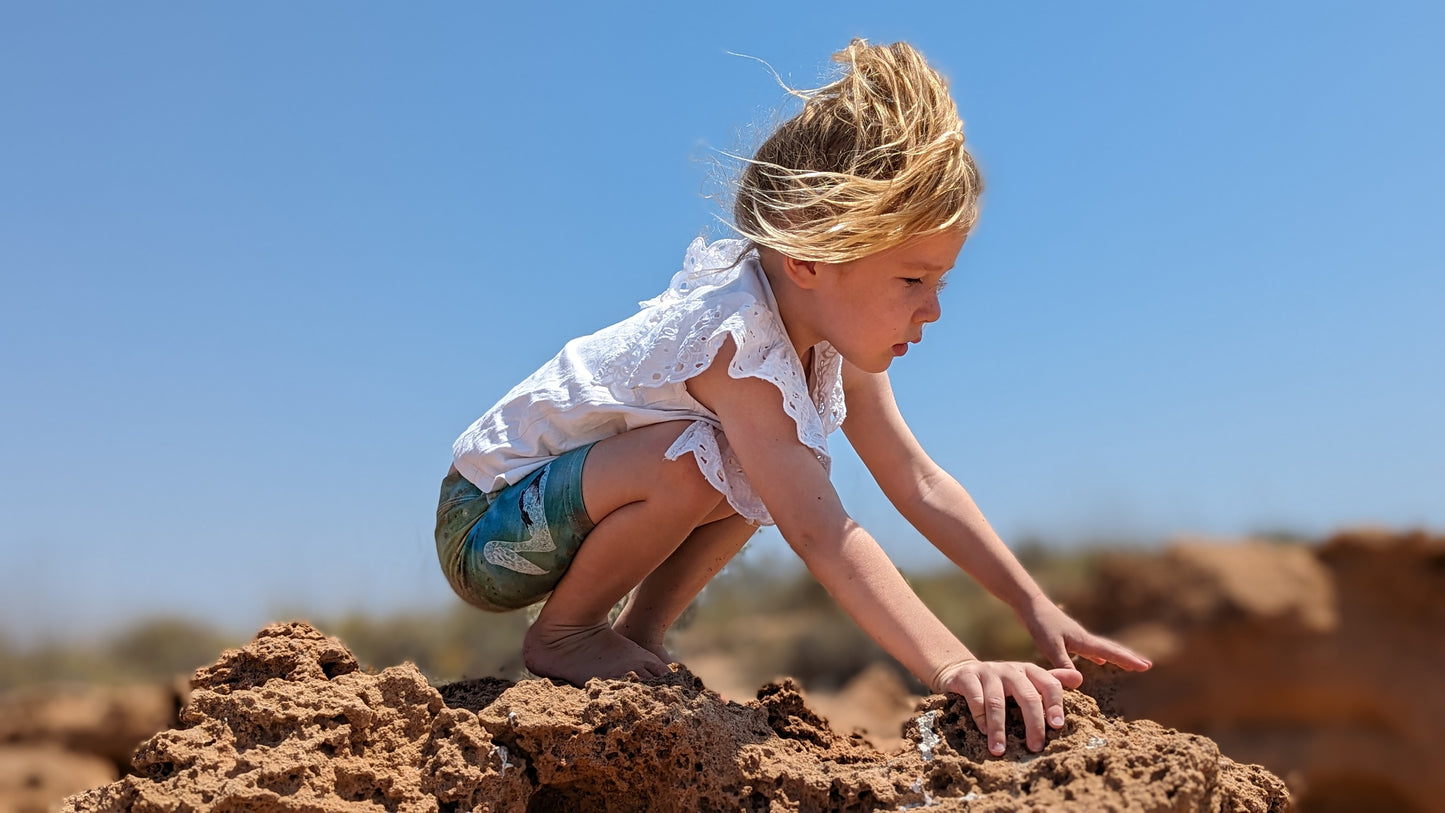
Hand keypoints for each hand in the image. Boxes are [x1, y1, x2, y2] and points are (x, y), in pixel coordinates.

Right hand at [934, 659, 1081, 754]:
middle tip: (1035, 747)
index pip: (1049, 684)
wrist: (962, 672)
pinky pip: (974, 698)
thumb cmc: (1001, 684)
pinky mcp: (966, 677)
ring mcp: (987, 672)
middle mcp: (1010, 670)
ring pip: (996, 701)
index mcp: (1028, 671)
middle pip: (1026, 695)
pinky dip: (979, 717)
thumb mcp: (1025, 681)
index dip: (1055, 704)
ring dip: (999, 728)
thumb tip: (1079, 678)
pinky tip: (983, 732)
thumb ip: (1050, 682)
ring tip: (1000, 750)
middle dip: (1033, 723)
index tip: (1057, 726)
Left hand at [1023, 598, 1151, 671]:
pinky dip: (1099, 656)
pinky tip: (1100, 661)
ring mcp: (1078, 637)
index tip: (1146, 666)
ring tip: (1129, 664)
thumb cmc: (1040, 624)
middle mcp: (1085, 639)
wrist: (1031, 605)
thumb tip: (1080, 682)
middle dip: (1129, 658)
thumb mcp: (1050, 646)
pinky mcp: (1070, 637)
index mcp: (1084, 641)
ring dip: (1117, 657)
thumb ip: (1064, 664)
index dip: (1129, 660)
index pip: (1111, 653)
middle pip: (1112, 649)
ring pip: (1103, 649)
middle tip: (1147, 665)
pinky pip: (1090, 650)